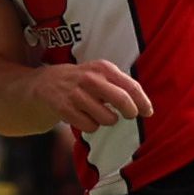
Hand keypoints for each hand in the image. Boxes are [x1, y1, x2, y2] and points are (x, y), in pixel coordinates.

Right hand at [24, 60, 154, 135]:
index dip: (143, 102)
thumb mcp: (100, 74)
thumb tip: (143, 106)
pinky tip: (85, 118)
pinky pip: (90, 126)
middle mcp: (90, 78)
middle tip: (129, 116)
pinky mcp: (65, 108)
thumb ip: (120, 85)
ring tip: (99, 114)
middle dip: (130, 112)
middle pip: (122, 100)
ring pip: (107, 118)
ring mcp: (76, 93)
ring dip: (107, 120)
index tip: (148, 112)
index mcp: (103, 68)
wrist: (45, 83)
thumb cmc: (81, 81)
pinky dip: (91, 126)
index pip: (131, 86)